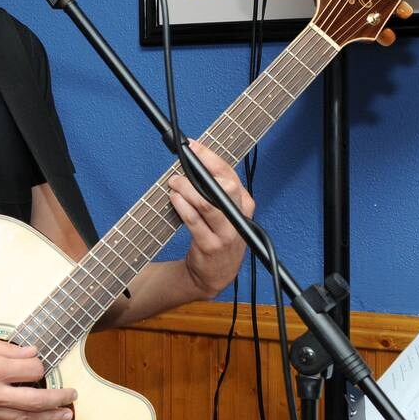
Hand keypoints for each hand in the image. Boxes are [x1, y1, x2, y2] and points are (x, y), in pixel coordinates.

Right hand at [0, 333, 75, 419]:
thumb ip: (4, 348)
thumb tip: (29, 352)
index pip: (30, 369)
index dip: (39, 362)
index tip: (38, 357)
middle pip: (34, 400)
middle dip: (58, 399)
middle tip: (73, 397)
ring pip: (23, 417)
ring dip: (47, 418)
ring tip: (64, 416)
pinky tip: (33, 419)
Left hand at [167, 140, 254, 299]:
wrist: (214, 273)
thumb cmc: (217, 235)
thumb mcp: (224, 211)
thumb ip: (214, 190)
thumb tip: (193, 162)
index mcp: (244, 203)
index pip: (230, 174)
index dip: (210, 158)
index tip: (193, 146)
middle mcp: (238, 217)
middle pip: (225, 187)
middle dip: (200, 173)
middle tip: (181, 169)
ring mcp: (227, 233)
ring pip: (208, 203)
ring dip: (187, 189)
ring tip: (174, 183)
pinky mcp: (211, 246)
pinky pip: (195, 222)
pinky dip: (183, 207)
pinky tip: (174, 199)